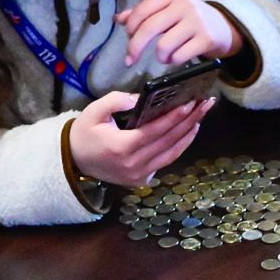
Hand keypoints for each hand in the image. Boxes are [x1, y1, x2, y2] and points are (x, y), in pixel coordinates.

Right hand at [68, 91, 213, 187]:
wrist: (74, 161)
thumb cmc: (84, 134)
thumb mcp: (93, 112)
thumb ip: (115, 101)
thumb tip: (139, 99)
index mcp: (122, 147)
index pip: (155, 131)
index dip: (175, 117)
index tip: (191, 103)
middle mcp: (134, 164)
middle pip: (169, 141)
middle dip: (189, 121)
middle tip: (205, 105)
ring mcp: (138, 175)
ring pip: (172, 154)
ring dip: (188, 135)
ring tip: (200, 117)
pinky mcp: (141, 180)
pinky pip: (165, 162)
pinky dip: (178, 147)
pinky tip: (187, 133)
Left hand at [116, 0, 240, 66]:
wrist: (224, 27)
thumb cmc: (189, 19)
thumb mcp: (168, 10)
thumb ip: (144, 13)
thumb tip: (118, 19)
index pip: (142, 10)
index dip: (130, 28)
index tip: (128, 39)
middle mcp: (184, 5)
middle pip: (149, 28)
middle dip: (135, 47)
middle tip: (130, 60)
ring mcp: (196, 22)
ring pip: (163, 46)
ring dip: (160, 57)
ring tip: (164, 57)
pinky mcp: (206, 39)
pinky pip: (179, 56)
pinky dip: (173, 61)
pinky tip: (176, 58)